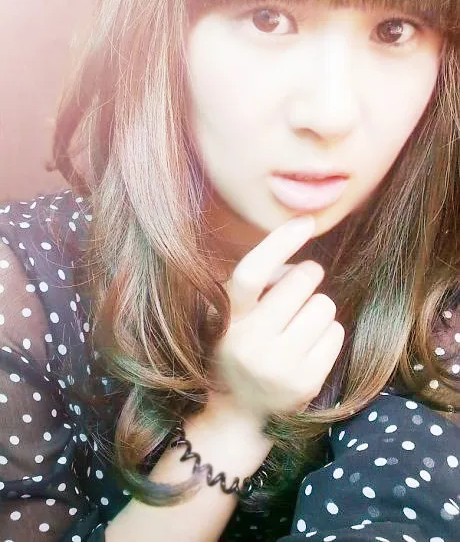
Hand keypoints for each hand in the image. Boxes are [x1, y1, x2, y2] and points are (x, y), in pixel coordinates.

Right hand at [214, 216, 343, 421]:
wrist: (240, 413)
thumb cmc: (240, 348)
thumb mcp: (234, 316)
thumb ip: (261, 285)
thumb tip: (302, 262)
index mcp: (229, 320)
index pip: (252, 274)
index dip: (279, 244)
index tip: (305, 223)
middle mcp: (251, 344)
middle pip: (301, 282)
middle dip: (307, 276)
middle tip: (300, 287)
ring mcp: (280, 366)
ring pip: (324, 306)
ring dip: (317, 308)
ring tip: (298, 327)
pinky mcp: (307, 382)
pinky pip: (336, 332)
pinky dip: (327, 332)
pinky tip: (308, 347)